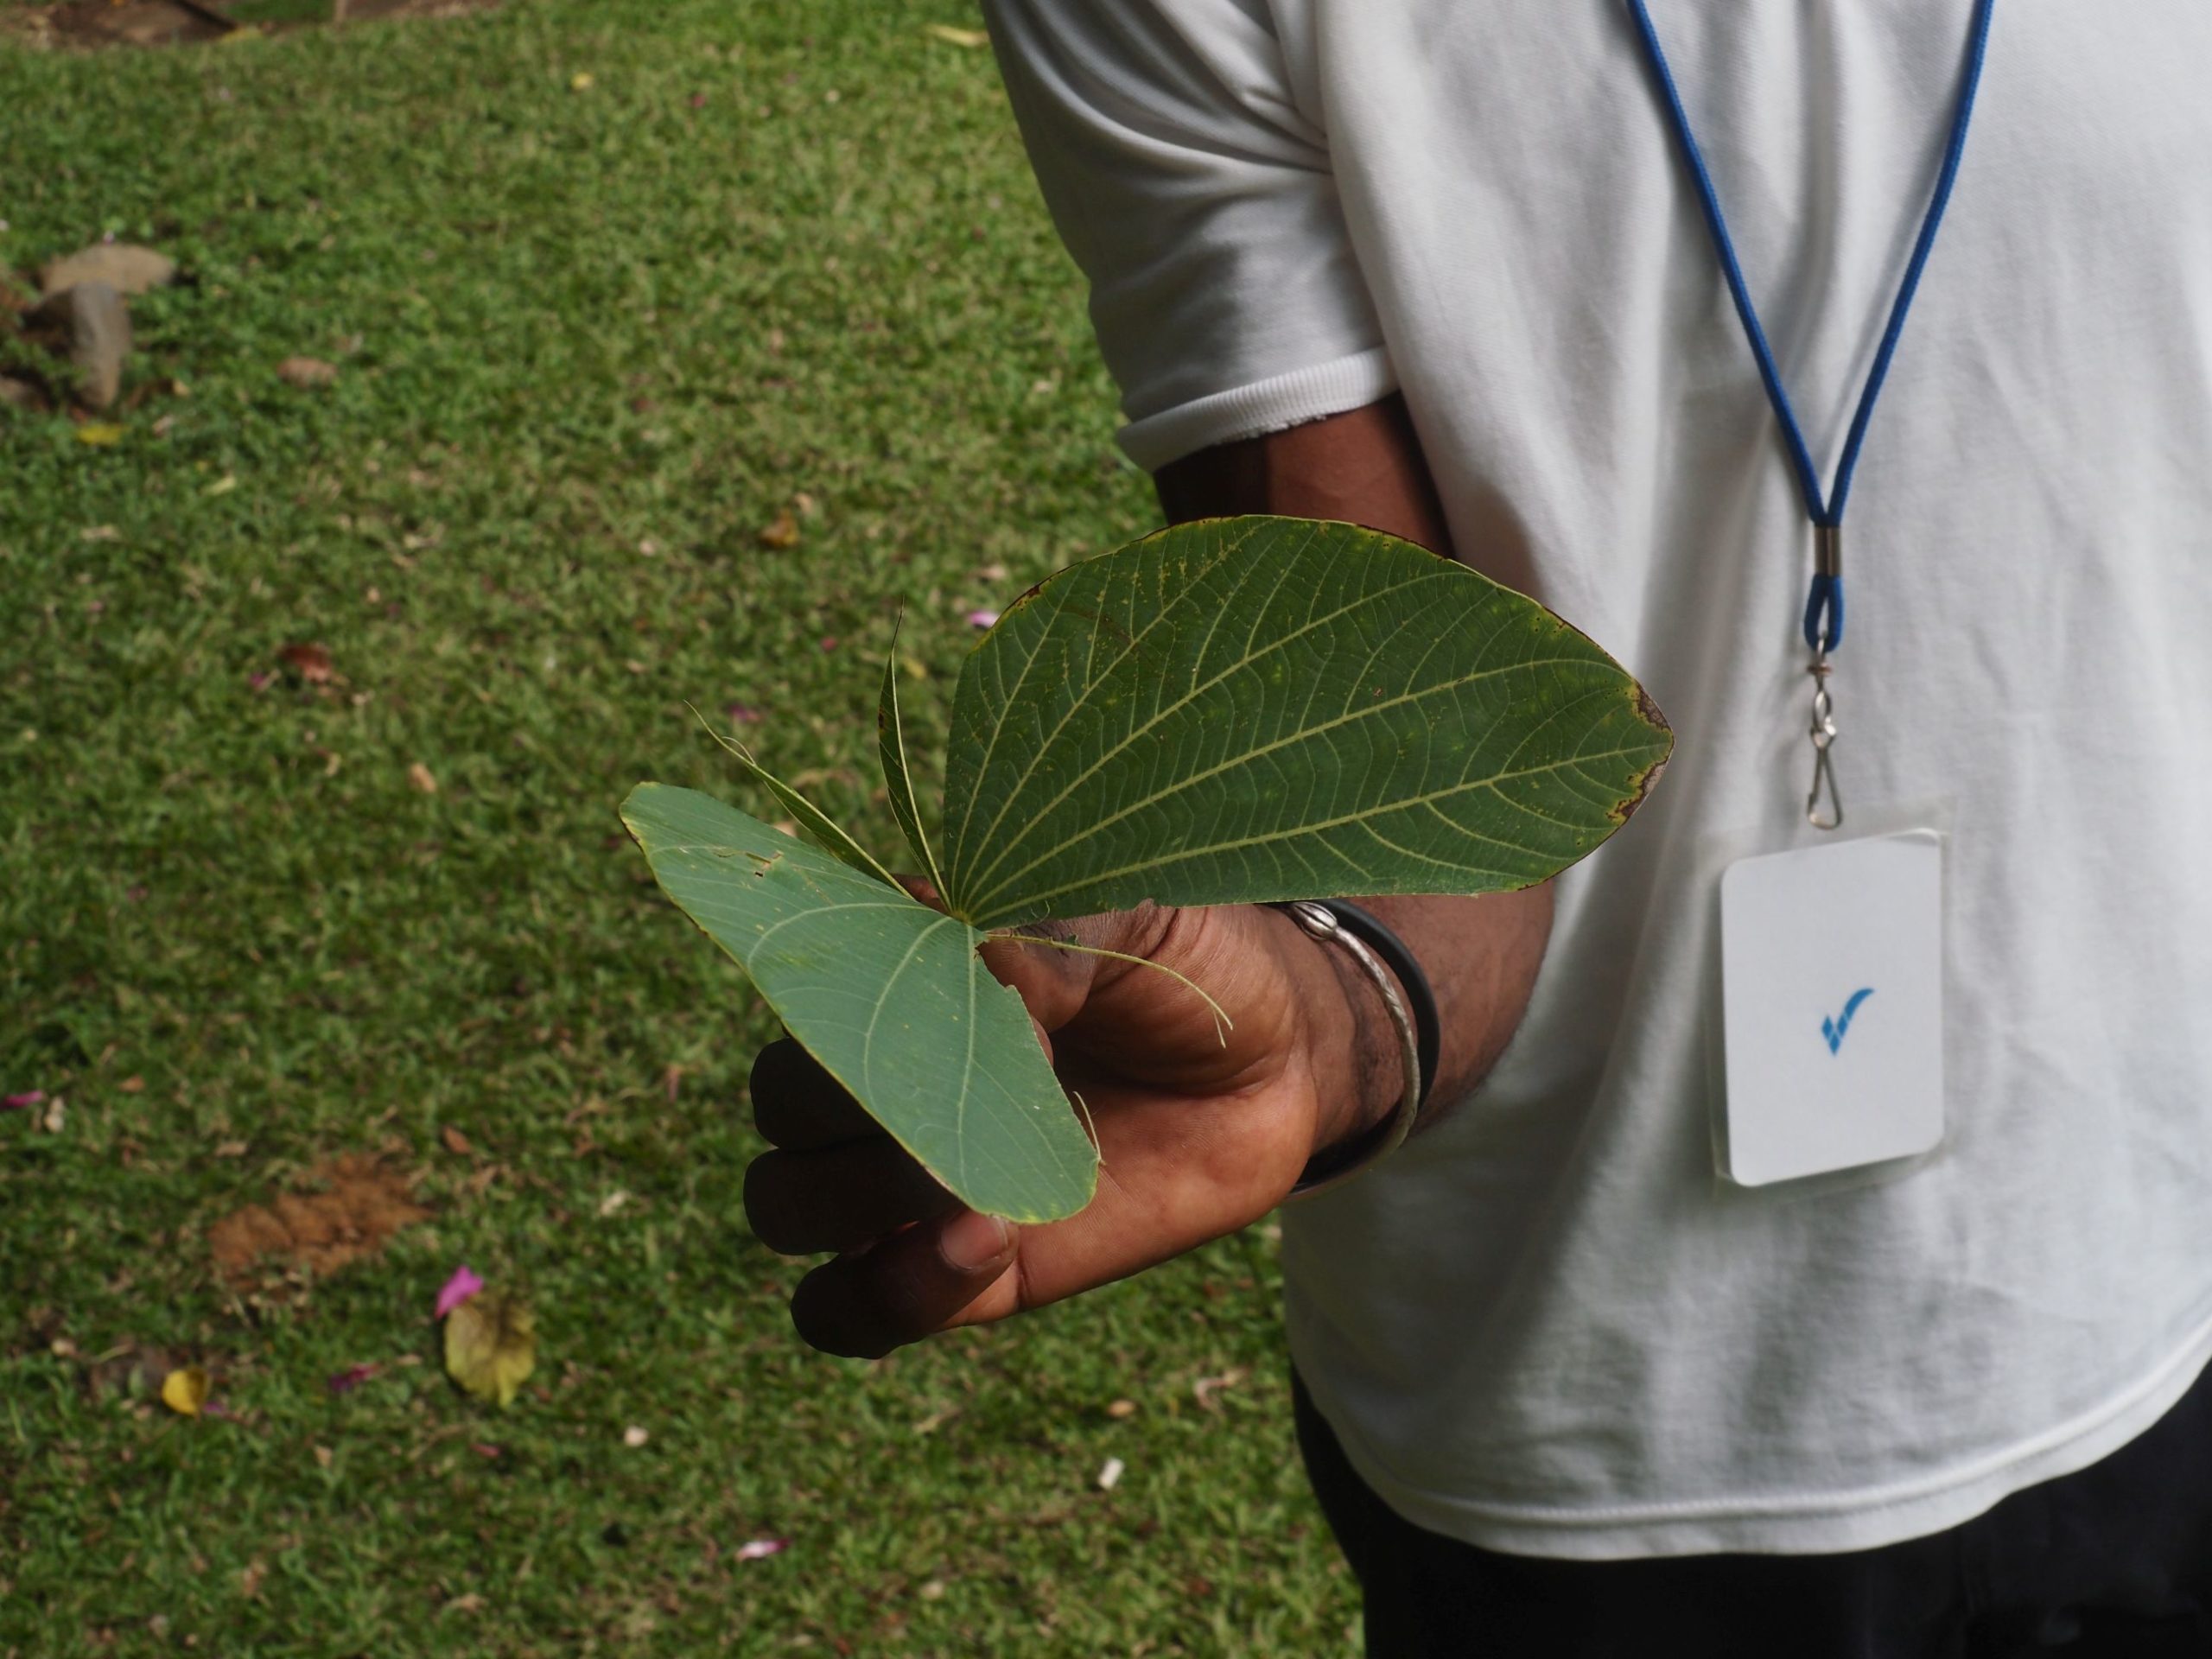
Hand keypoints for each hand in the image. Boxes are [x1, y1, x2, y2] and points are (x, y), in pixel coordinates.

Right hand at [742, 899, 1393, 1357]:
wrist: (1277, 1063)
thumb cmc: (1188, 961)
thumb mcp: (1130, 918)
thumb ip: (1046, 937)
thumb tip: (973, 959)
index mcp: (905, 976)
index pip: (807, 1000)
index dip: (861, 1023)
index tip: (983, 1025)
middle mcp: (888, 1076)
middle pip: (783, 1112)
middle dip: (856, 1123)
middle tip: (965, 1131)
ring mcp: (915, 1180)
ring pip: (787, 1208)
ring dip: (859, 1215)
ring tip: (982, 1213)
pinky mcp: (964, 1272)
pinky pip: (847, 1310)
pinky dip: (879, 1300)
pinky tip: (978, 1258)